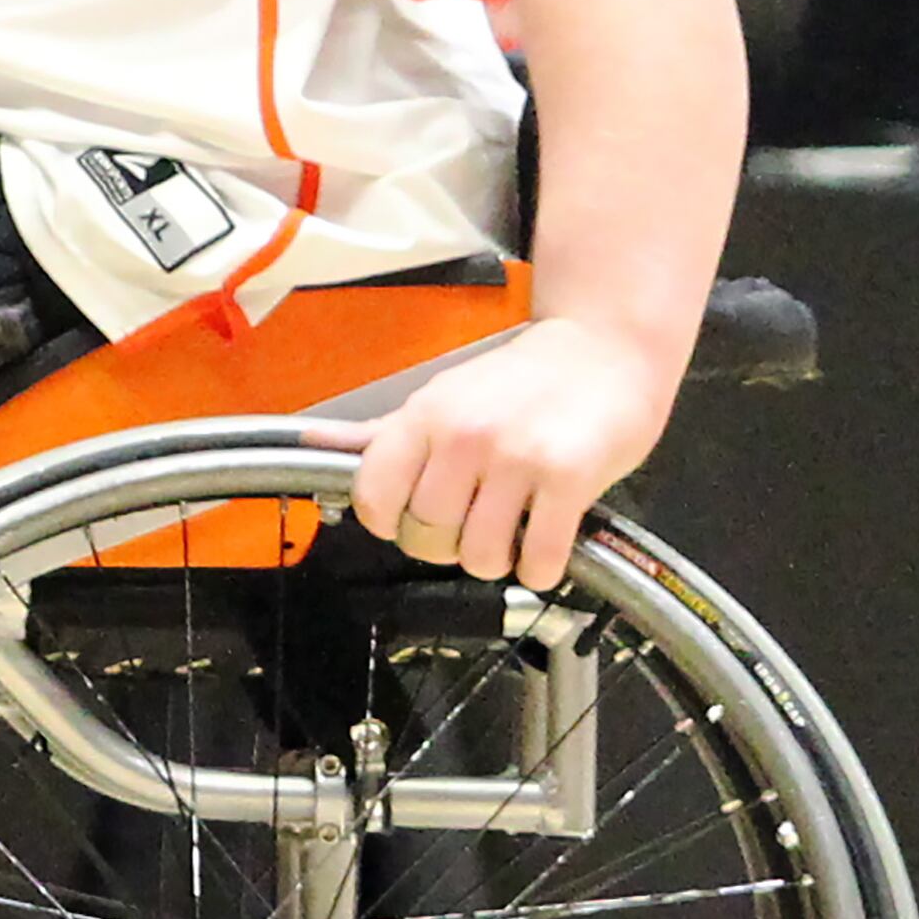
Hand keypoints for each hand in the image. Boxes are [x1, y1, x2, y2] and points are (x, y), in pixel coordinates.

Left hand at [334, 315, 672, 589]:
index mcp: (424, 416)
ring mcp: (517, 457)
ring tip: (510, 531)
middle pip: (425, 536)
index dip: (388, 523)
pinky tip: (543, 545)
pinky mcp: (569, 478)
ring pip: (479, 557)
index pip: (373, 497)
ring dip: (496, 560)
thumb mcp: (441, 396)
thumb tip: (312, 442)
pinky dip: (539, 567)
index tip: (409, 520)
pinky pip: (538, 559)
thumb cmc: (521, 380)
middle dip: (445, 546)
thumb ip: (381, 433)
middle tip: (470, 526)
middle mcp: (464, 435)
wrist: (607, 351)